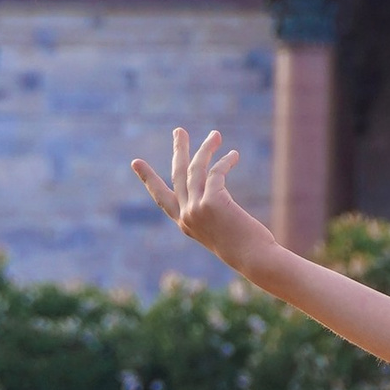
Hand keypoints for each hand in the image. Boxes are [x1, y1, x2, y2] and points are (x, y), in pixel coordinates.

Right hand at [130, 128, 268, 269]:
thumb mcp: (219, 229)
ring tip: (216, 134)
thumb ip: (209, 211)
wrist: (254, 258)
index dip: (148, 179)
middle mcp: (186, 215)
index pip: (161, 197)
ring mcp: (197, 208)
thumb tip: (213, 184)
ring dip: (206, 148)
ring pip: (196, 169)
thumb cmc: (243, 247)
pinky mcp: (213, 201)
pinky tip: (233, 155)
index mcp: (184, 224)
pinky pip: (216, 172)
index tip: (135, 162)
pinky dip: (225, 161)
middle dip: (179, 149)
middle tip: (179, 130)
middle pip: (177, 174)